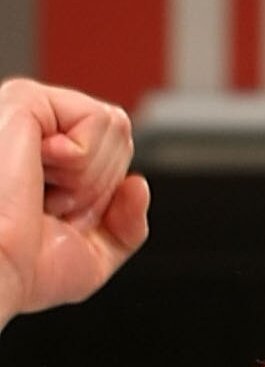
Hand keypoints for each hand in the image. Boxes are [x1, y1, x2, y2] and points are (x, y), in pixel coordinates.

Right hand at [0, 80, 148, 328]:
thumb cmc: (26, 267)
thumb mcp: (96, 252)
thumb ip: (129, 222)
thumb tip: (138, 183)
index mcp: (47, 156)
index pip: (118, 151)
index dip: (105, 195)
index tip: (63, 217)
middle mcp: (35, 128)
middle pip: (123, 136)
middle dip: (99, 185)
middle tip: (52, 206)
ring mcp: (29, 110)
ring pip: (116, 125)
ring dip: (88, 177)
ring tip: (43, 191)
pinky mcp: (25, 99)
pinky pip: (98, 119)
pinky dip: (82, 160)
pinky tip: (40, 171)